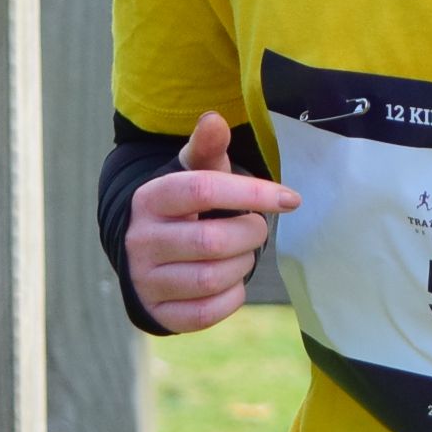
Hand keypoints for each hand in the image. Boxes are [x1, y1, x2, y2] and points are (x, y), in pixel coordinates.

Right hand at [124, 112, 300, 332]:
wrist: (142, 254)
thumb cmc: (182, 207)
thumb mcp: (190, 173)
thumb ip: (207, 148)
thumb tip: (215, 119)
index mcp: (151, 198)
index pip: (204, 189)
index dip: (253, 192)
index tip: (289, 199)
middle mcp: (141, 239)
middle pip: (213, 240)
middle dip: (251, 234)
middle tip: (257, 229)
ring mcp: (145, 279)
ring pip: (211, 278)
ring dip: (243, 265)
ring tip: (242, 253)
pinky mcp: (157, 312)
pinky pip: (206, 312)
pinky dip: (232, 297)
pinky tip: (232, 281)